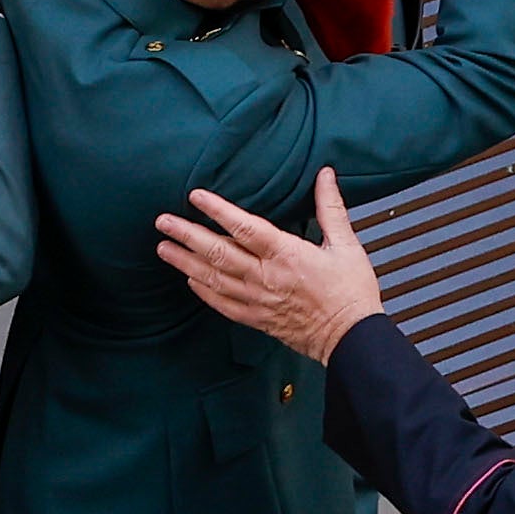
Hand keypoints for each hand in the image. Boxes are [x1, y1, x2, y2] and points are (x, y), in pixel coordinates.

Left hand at [157, 166, 385, 358]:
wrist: (351, 338)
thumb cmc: (351, 292)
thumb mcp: (346, 244)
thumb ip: (330, 208)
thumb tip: (325, 175)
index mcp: (287, 255)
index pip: (244, 227)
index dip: (218, 210)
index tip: (195, 196)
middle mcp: (266, 277)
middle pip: (218, 252)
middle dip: (187, 235)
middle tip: (163, 221)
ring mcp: (258, 300)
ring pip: (213, 279)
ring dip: (185, 262)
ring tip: (163, 248)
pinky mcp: (257, 319)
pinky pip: (222, 304)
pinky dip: (203, 291)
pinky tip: (189, 279)